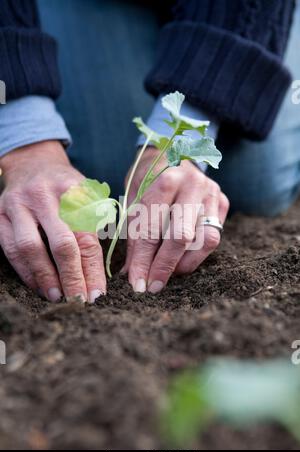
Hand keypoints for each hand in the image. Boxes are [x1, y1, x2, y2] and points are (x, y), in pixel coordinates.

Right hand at [0, 141, 105, 302]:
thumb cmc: (68, 188)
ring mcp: (19, 203)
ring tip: (57, 298)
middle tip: (79, 302)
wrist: (34, 164)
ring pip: (30, 248)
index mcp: (75, 190)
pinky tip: (37, 286)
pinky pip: (9, 249)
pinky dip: (24, 271)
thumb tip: (98, 276)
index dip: (93, 269)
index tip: (98, 293)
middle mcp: (45, 195)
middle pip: (61, 244)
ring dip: (44, 278)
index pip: (86, 236)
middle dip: (72, 278)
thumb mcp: (89, 196)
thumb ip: (97, 227)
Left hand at [123, 147, 228, 292]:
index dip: (142, 260)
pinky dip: (196, 255)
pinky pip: (214, 238)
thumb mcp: (133, 202)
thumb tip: (132, 275)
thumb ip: (134, 237)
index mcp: (165, 179)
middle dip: (164, 266)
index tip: (136, 283)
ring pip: (205, 240)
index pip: (152, 228)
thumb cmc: (146, 182)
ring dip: (183, 263)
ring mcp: (212, 193)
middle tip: (152, 286)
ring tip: (165, 273)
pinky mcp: (223, 203)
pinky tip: (180, 259)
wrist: (170, 156)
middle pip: (181, 236)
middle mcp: (193, 184)